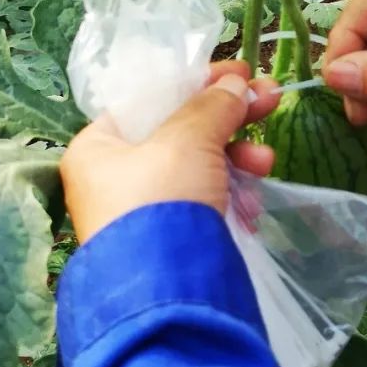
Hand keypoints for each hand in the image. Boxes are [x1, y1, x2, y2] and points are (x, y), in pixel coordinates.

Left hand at [60, 62, 280, 244]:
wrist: (167, 294)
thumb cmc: (162, 199)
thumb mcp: (187, 140)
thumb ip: (212, 105)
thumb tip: (236, 84)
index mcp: (97, 147)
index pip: (149, 99)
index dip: (197, 82)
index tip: (240, 72)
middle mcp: (111, 178)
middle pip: (177, 132)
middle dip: (228, 121)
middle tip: (270, 102)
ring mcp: (140, 212)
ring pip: (196, 168)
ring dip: (237, 159)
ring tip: (266, 162)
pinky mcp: (170, 240)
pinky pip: (203, 203)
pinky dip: (230, 195)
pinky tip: (254, 203)